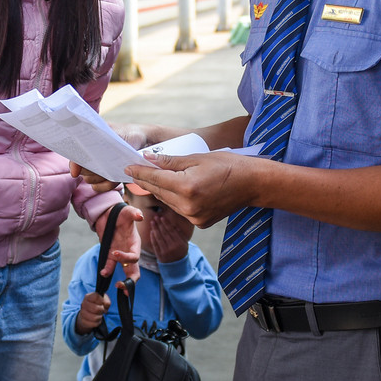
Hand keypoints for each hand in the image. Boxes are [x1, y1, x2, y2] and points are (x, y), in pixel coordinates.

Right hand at [70, 124, 174, 194]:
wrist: (144, 141)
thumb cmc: (128, 133)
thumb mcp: (113, 133)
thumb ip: (99, 140)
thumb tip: (85, 156)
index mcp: (88, 141)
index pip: (74, 155)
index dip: (74, 165)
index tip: (76, 172)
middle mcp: (90, 155)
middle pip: (81, 170)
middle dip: (92, 172)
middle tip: (104, 168)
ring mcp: (98, 167)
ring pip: (90, 180)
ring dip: (100, 179)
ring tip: (111, 173)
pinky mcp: (107, 177)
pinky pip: (98, 188)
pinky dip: (106, 186)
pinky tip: (114, 181)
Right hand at [75, 291, 109, 336]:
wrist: (88, 314)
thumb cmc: (97, 305)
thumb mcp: (103, 301)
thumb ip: (106, 301)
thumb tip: (106, 304)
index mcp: (88, 297)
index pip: (96, 297)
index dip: (102, 301)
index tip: (102, 303)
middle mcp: (84, 304)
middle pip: (96, 309)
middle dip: (102, 310)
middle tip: (101, 310)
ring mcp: (82, 313)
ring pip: (95, 318)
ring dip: (100, 317)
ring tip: (99, 315)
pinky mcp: (83, 321)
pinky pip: (94, 324)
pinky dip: (97, 322)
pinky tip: (96, 320)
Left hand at [91, 203, 143, 281]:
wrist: (108, 213)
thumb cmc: (120, 212)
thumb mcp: (127, 211)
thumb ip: (133, 213)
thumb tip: (140, 216)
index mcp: (135, 243)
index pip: (135, 256)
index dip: (127, 258)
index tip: (115, 253)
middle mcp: (129, 250)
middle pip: (134, 270)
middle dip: (131, 280)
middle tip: (125, 288)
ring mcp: (120, 254)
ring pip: (125, 271)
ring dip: (123, 281)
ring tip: (117, 285)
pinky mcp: (110, 254)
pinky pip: (111, 265)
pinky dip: (107, 270)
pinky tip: (103, 273)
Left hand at [124, 151, 263, 227]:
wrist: (252, 184)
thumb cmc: (228, 165)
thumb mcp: (197, 158)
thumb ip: (170, 161)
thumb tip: (148, 158)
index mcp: (186, 187)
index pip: (155, 179)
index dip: (139, 172)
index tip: (127, 167)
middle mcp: (188, 206)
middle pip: (158, 191)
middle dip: (146, 180)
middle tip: (134, 170)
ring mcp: (194, 217)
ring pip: (167, 201)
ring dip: (158, 190)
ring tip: (149, 177)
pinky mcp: (200, 222)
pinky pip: (179, 209)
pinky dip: (173, 198)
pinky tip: (171, 188)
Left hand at [144, 208, 193, 263]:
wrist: (177, 266)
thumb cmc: (181, 251)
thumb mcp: (184, 243)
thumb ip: (180, 234)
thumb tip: (174, 224)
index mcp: (180, 243)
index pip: (171, 231)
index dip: (166, 223)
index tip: (162, 217)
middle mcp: (172, 247)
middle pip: (164, 233)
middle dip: (159, 224)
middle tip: (155, 217)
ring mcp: (166, 252)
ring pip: (159, 238)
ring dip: (155, 229)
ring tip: (152, 222)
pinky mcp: (160, 256)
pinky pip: (155, 245)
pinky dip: (153, 238)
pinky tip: (151, 231)